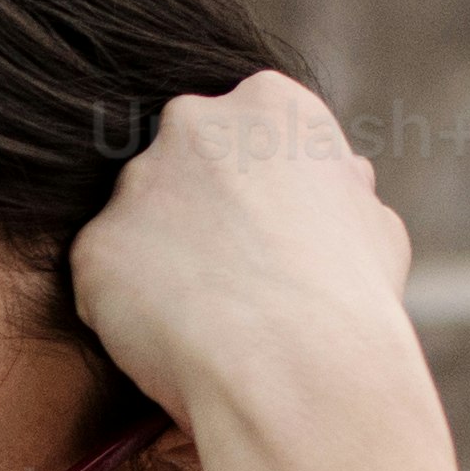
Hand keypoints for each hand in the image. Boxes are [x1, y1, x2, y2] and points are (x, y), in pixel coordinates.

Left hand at [63, 67, 423, 433]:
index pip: (247, 137)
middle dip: (197, 216)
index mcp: (268, 104)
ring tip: (206, 323)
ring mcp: (136, 183)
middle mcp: (192, 123)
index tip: (269, 243)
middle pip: (183, 168)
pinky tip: (172, 345)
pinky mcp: (95, 246)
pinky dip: (128, 316)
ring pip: (138, 225)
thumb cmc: (352, 300)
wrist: (299, 366)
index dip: (258, 197)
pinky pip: (105, 282)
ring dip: (160, 265)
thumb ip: (339, 191)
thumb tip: (342, 181)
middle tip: (229, 283)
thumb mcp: (375, 223)